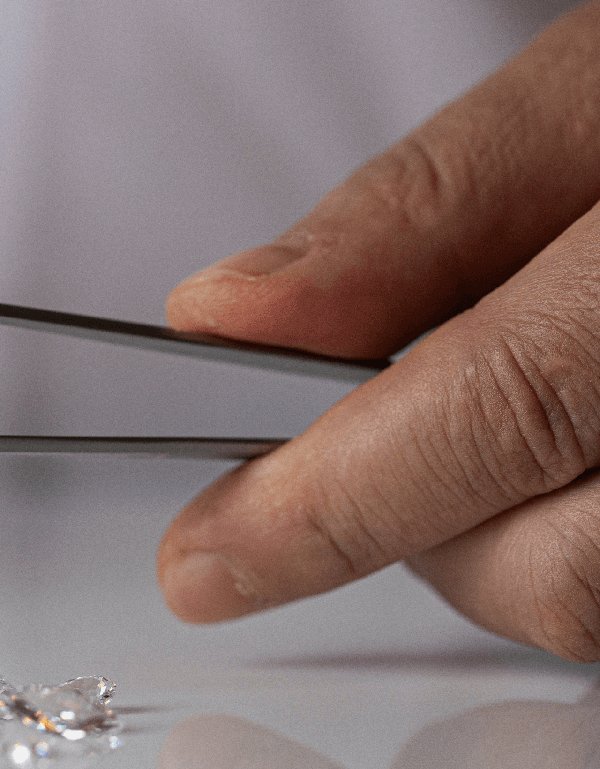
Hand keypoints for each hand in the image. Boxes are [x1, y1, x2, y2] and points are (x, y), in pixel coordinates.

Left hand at [160, 0, 599, 658]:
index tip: (205, 560)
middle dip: (416, 516)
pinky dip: (574, 538)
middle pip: (560, 558)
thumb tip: (234, 315)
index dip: (333, 500)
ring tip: (508, 422)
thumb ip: (425, 208)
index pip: (502, 405)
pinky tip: (574, 453)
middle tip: (365, 441)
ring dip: (505, 539)